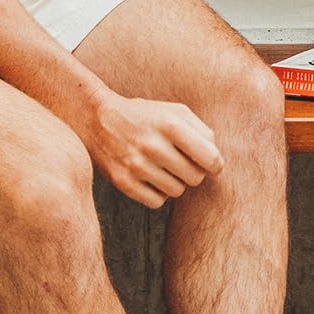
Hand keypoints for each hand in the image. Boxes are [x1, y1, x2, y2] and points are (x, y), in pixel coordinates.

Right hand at [80, 92, 224, 209]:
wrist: (98, 120)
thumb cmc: (145, 116)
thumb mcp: (175, 111)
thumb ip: (202, 131)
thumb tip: (216, 159)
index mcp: (170, 124)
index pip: (210, 158)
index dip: (216, 165)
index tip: (211, 164)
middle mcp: (153, 145)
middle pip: (195, 178)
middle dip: (194, 172)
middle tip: (183, 163)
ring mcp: (136, 165)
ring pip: (177, 191)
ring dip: (176, 182)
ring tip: (164, 168)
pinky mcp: (123, 182)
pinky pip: (157, 202)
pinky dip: (158, 193)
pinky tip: (151, 178)